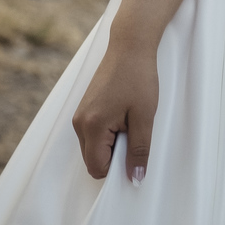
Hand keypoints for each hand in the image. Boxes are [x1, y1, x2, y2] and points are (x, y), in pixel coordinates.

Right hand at [72, 29, 158, 184]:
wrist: (130, 45)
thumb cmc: (138, 77)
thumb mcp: (144, 116)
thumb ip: (139, 150)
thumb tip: (135, 179)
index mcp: (92, 126)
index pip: (97, 168)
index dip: (117, 167)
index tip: (134, 149)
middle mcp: (79, 123)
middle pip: (93, 160)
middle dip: (114, 155)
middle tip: (133, 131)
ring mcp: (79, 115)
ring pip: (93, 148)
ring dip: (111, 144)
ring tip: (128, 120)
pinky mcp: (84, 109)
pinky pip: (92, 135)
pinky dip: (107, 133)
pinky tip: (122, 115)